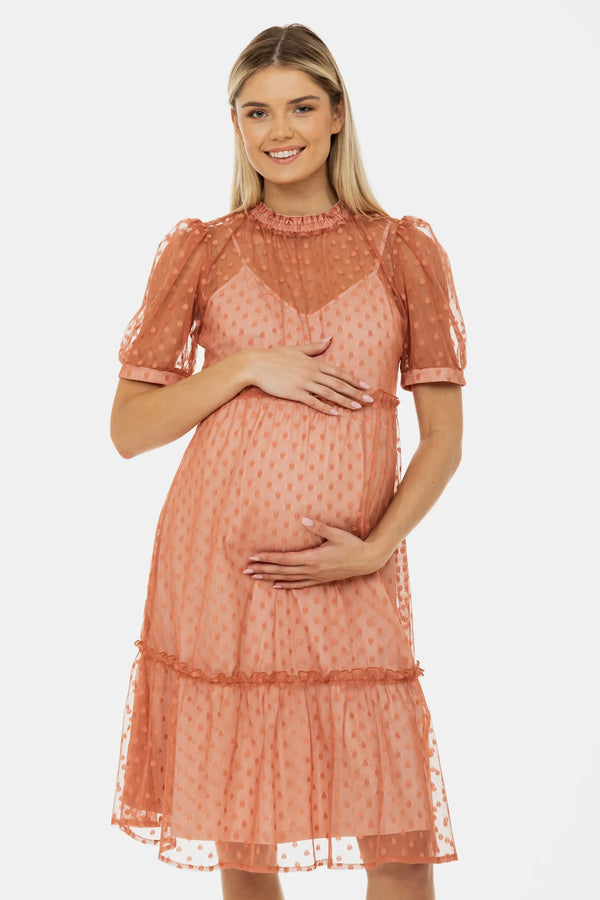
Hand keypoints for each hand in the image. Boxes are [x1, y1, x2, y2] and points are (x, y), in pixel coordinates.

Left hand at [241, 517, 383, 587]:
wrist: (366, 561)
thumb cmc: (352, 544)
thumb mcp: (336, 533)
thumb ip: (319, 527)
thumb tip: (303, 519)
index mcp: (313, 558)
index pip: (284, 559)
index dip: (268, 558)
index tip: (254, 557)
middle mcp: (311, 570)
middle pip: (281, 571)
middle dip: (262, 570)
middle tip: (245, 570)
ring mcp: (315, 577)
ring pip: (287, 579)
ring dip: (269, 578)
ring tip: (254, 578)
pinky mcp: (320, 580)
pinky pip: (299, 585)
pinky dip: (286, 585)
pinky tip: (276, 586)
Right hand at [245, 336, 374, 414]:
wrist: (256, 364)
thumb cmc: (274, 356)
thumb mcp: (296, 349)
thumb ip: (314, 346)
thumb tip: (330, 338)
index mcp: (314, 362)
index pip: (339, 372)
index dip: (354, 379)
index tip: (366, 386)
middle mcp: (312, 372)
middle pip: (338, 384)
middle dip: (356, 392)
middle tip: (370, 400)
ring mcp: (304, 383)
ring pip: (329, 393)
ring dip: (345, 401)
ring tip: (358, 408)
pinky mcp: (294, 393)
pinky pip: (313, 401)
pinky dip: (325, 408)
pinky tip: (336, 413)